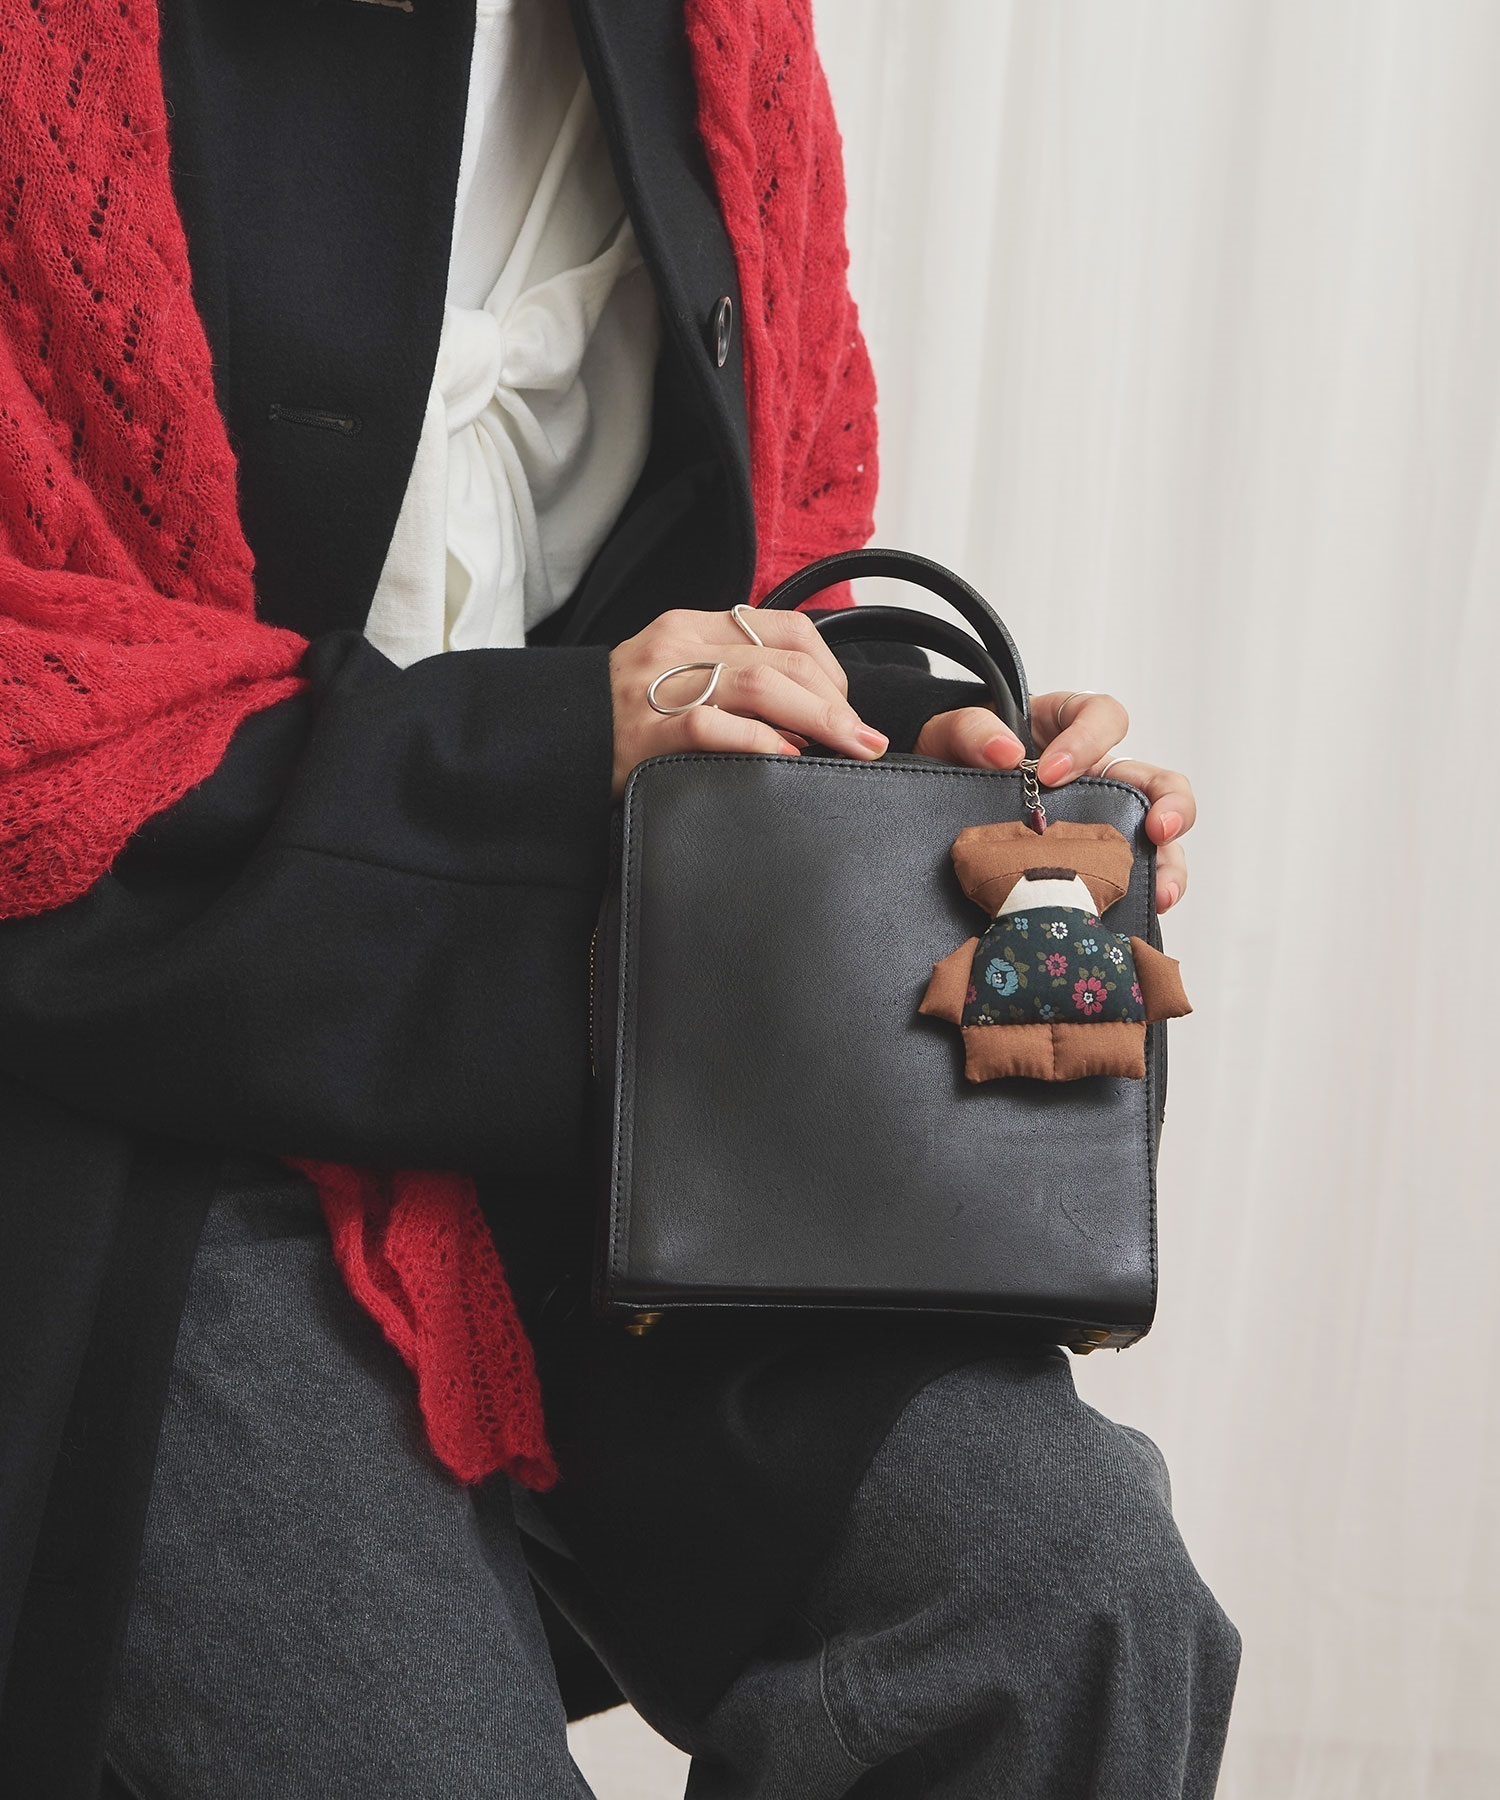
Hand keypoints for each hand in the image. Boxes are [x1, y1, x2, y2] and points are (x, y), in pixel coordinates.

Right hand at [608, 608, 887, 799]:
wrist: (552, 741)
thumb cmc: (621, 720)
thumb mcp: (673, 674)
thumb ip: (728, 675)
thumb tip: (805, 710)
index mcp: (690, 627)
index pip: (783, 626)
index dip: (830, 667)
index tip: (848, 706)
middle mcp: (678, 647)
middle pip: (784, 657)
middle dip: (838, 701)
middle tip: (865, 740)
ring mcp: (660, 687)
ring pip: (760, 685)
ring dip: (819, 719)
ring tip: (849, 748)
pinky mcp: (647, 733)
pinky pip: (714, 728)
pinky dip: (760, 743)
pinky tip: (787, 759)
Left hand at [913, 690, 1194, 914]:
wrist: (933, 804)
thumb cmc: (954, 758)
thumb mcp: (951, 733)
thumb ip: (972, 732)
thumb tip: (1005, 753)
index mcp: (1067, 730)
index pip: (1102, 718)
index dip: (1088, 741)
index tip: (1051, 773)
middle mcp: (1095, 776)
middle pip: (1155, 781)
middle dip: (1170, 803)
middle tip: (1158, 829)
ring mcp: (1098, 821)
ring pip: (1156, 836)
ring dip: (1168, 861)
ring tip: (1160, 891)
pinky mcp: (1090, 861)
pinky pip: (1127, 877)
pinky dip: (1141, 896)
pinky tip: (1140, 914)